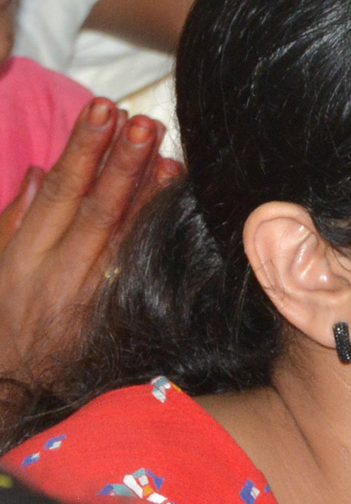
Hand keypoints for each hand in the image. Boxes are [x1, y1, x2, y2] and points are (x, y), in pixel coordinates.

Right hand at [0, 99, 172, 377]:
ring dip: (149, 196)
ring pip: (124, 239)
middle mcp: (57, 274)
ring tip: (170, 157)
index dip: (82, 148)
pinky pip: (141, 274)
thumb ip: (14, 219)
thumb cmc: (2, 324)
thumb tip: (37, 170)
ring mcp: (91, 300)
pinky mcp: (116, 321)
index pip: (58, 191)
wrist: (13, 393)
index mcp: (22, 255)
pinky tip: (179, 213)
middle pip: (96, 209)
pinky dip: (158, 241)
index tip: (103, 110)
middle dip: (121, 162)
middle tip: (145, 123)